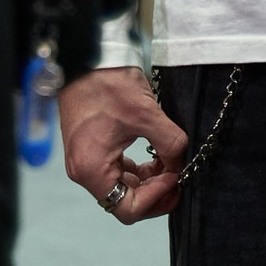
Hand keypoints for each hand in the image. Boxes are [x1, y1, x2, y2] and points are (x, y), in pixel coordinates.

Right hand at [58, 67, 187, 223]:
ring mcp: (86, 160)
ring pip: (123, 187)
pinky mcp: (92, 148)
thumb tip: (181, 162)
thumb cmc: (109, 84)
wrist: (88, 56)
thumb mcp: (146, 115)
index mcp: (92, 170)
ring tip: (171, 165)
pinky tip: (156, 157)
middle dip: (155, 192)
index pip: (127, 209)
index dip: (156, 198)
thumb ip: (169, 144)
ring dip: (148, 181)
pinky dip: (138, 170)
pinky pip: (117, 171)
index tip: (174, 176)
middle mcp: (84, 171)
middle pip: (124, 201)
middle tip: (179, 177)